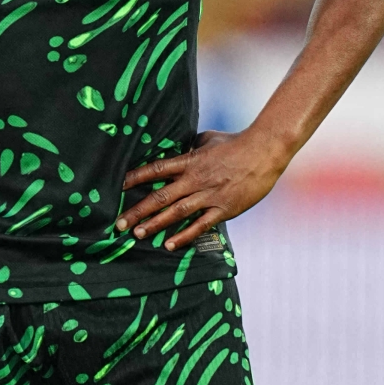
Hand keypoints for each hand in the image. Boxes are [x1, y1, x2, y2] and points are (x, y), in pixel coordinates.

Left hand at [118, 129, 289, 250]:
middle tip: (118, 224)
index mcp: (190, 161)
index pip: (156, 169)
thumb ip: (190, 147)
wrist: (265, 150)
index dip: (135, 177)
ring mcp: (209, 195)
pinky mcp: (224, 208)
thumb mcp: (208, 139)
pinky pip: (201, 225)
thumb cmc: (236, 142)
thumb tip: (179, 148)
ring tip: (137, 234)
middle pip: (160, 196)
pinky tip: (169, 245)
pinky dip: (184, 236)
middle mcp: (195, 179)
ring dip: (155, 224)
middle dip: (137, 211)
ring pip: (176, 212)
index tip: (118, 186)